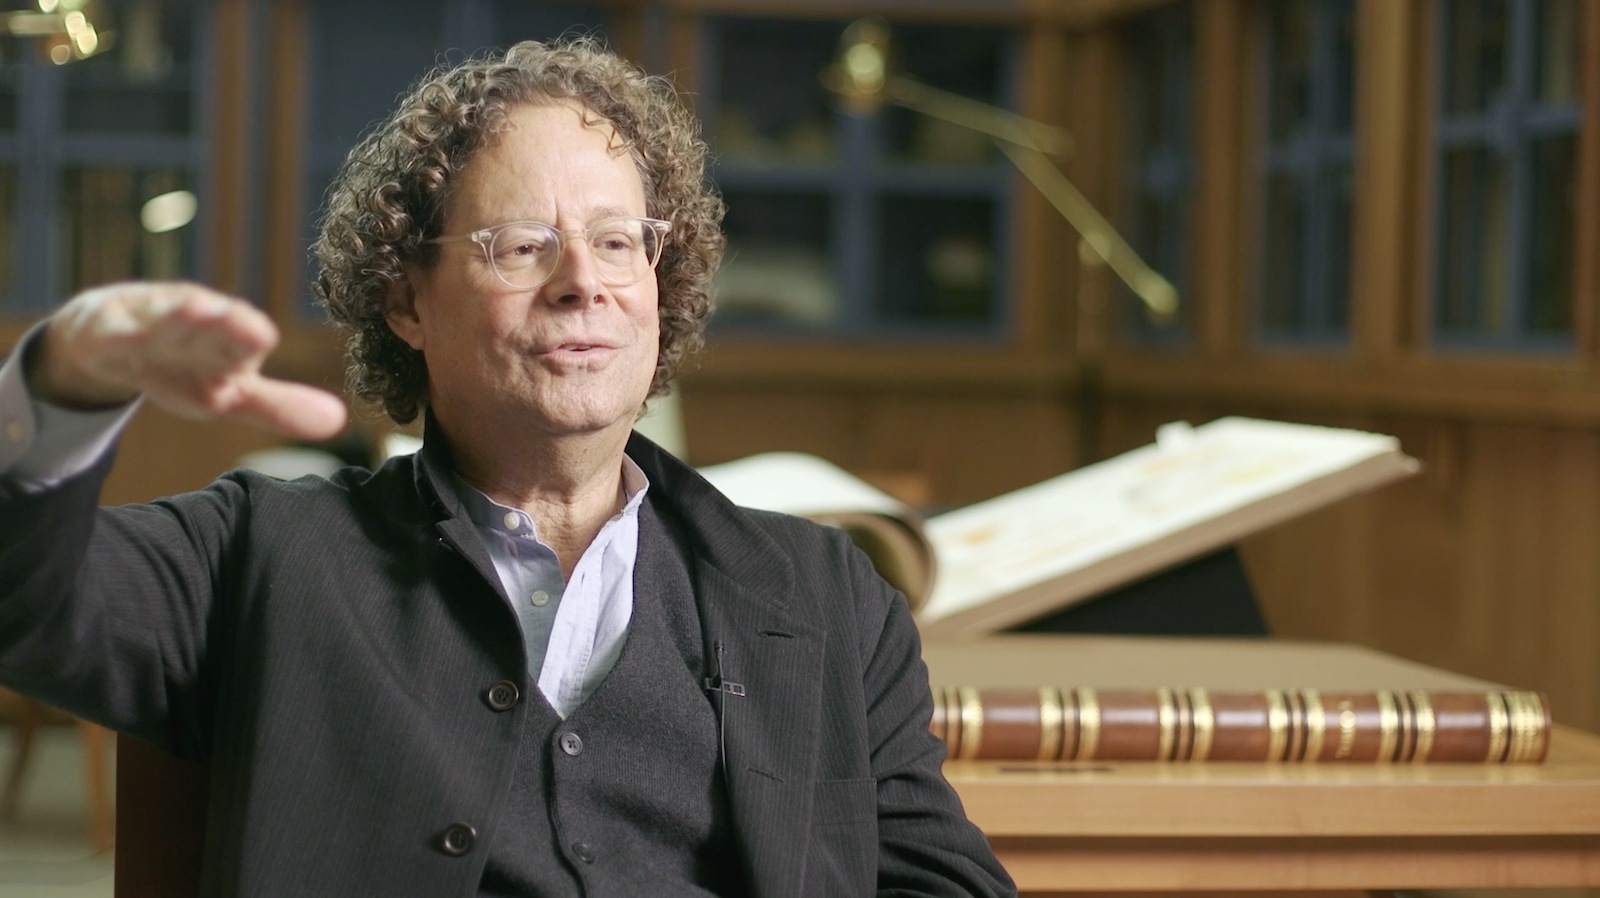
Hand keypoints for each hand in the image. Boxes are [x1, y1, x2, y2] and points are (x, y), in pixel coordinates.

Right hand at [27, 282, 348, 440]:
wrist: (110, 341)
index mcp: (227, 340)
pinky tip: (120, 333)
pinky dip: (116, 329)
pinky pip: (111, 328)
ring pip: (163, 315)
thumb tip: (339, 421)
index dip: (248, 336)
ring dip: (176, 312)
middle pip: (209, 321)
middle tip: (244, 323)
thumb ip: (279, 407)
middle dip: (224, 320)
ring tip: (191, 309)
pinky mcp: (108, 326)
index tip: (262, 337)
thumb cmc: (182, 366)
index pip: (243, 338)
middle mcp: (194, 323)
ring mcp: (149, 321)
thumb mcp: (229, 394)